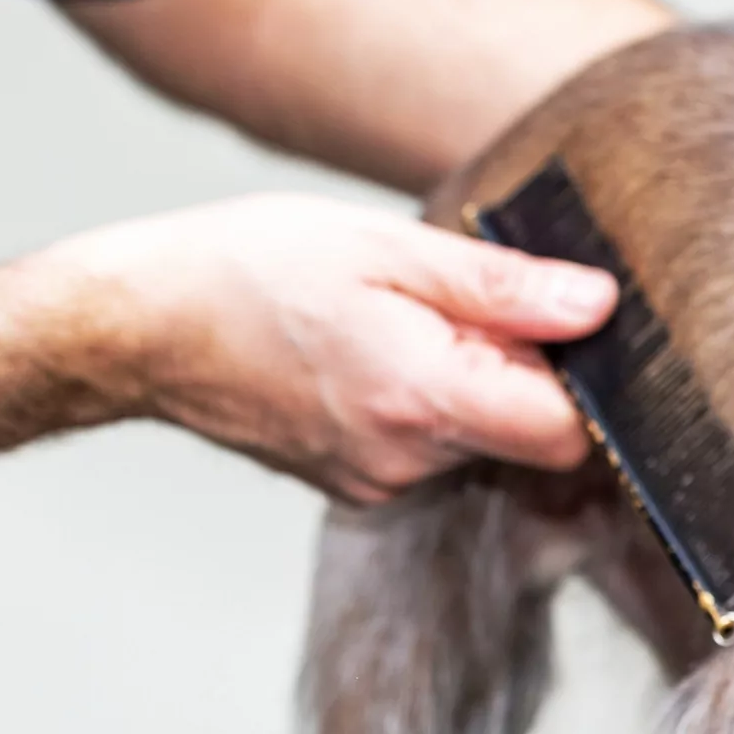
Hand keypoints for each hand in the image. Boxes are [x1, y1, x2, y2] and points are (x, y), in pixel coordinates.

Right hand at [40, 193, 614, 502]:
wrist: (134, 328)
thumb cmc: (248, 270)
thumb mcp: (387, 248)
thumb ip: (504, 287)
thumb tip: (599, 305)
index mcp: (425, 400)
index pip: (571, 435)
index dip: (587, 382)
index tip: (565, 327)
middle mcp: (409, 463)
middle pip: (531, 439)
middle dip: (528, 373)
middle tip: (466, 306)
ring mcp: (380, 483)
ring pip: (482, 441)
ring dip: (474, 383)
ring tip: (407, 321)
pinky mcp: (357, 485)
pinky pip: (432, 450)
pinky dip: (430, 404)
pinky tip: (378, 353)